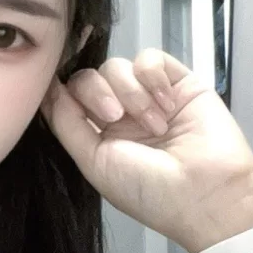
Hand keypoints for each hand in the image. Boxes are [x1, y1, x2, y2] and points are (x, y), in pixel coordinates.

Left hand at [39, 48, 252, 252]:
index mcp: (99, 135)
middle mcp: (122, 114)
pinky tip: (165, 103)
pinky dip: (152, 77)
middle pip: (90, 77)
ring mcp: (149, 97)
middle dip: (97, 93)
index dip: (63, 89)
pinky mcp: (178, 82)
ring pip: (118, 66)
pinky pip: (151, 58)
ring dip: (130, 92)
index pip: (70, 97)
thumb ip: (66, 124)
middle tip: (115, 117)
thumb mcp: (94, 162)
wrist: (206, 193)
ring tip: (152, 123)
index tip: (58, 86)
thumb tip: (46, 89)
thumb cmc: (149, 190)